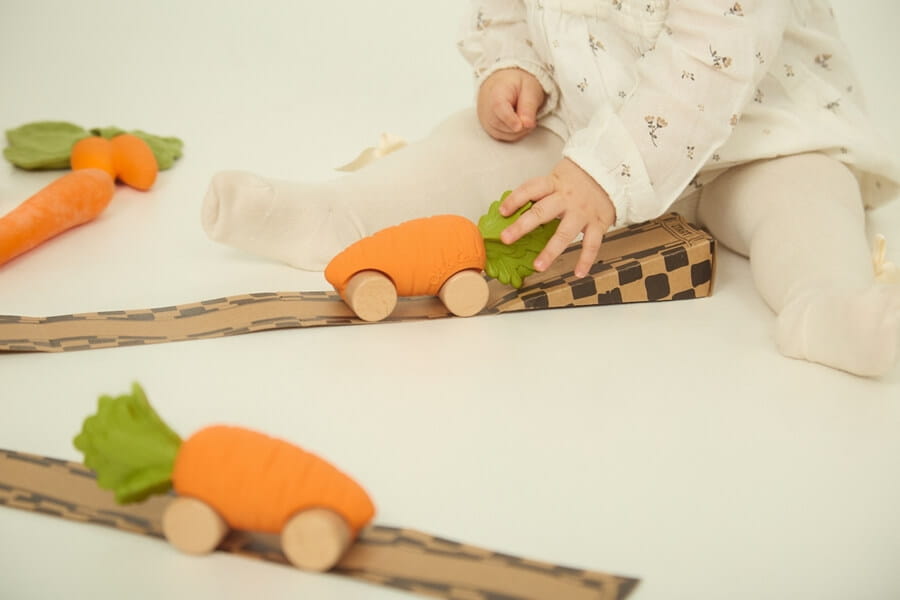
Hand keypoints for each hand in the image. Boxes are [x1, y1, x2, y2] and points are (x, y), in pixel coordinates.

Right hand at [477, 68, 544, 141]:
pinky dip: (515, 134)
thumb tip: (528, 124)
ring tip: (524, 116)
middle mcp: (486, 109)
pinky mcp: (490, 129)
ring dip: (520, 131)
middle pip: (503, 126)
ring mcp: (486, 121)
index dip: (510, 119)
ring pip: (505, 135)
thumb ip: (529, 106)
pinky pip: (505, 138)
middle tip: (530, 114)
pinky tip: (518, 122)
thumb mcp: (530, 88)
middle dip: (521, 126)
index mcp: (496, 92)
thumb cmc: (517, 84)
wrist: (503, 83)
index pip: (498, 108)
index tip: (520, 126)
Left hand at [500, 158, 615, 276]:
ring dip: (551, 251)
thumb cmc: (578, 179)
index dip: (515, 199)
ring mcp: (583, 212)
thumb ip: (540, 193)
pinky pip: (592, 244)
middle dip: (522, 226)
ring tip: (538, 266)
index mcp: (554, 183)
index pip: (531, 189)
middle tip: (506, 239)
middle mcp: (567, 198)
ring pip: (565, 233)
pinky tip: (578, 273)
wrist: (611, 174)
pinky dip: (586, 260)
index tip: (502, 212)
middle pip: (542, 212)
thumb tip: (513, 210)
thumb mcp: (557, 177)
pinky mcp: (598, 223)